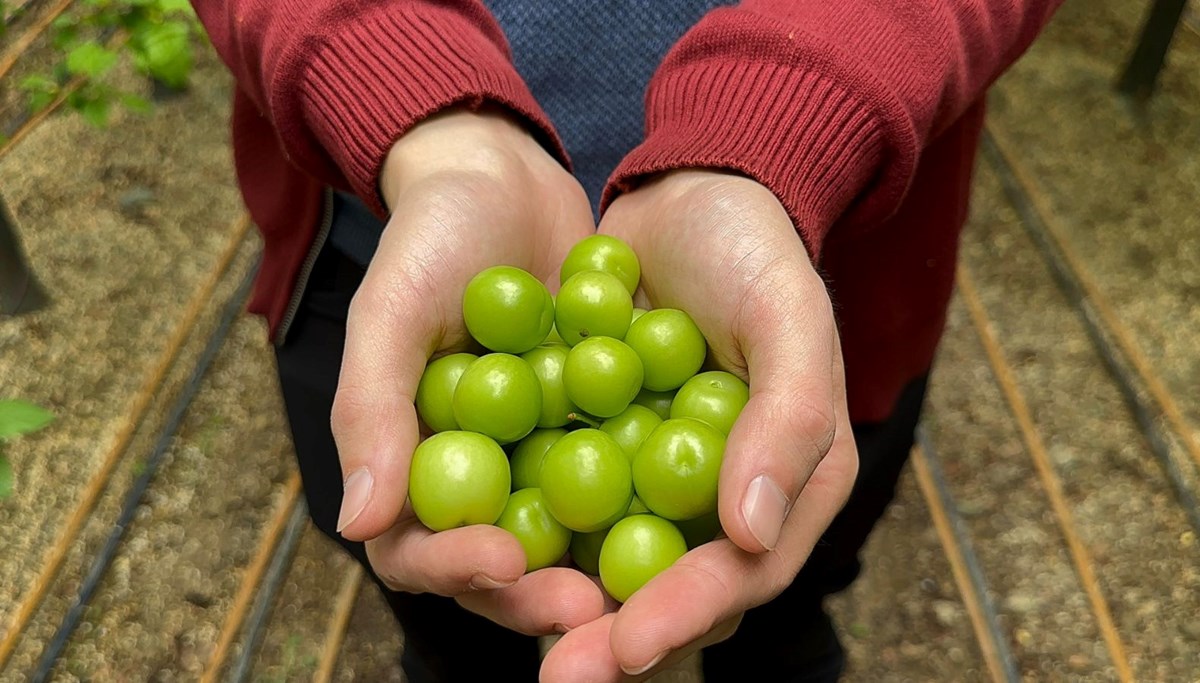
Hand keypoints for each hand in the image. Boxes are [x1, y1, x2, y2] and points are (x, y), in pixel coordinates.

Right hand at [330, 106, 604, 634]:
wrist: (502, 177)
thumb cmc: (429, 237)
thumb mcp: (391, 310)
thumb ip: (372, 410)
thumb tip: (358, 522)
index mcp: (412, 464)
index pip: (418, 548)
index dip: (454, 568)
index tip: (502, 561)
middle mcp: (477, 475)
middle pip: (500, 565)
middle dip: (542, 593)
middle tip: (594, 605)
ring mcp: (539, 456)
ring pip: (568, 536)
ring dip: (603, 565)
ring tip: (651, 580)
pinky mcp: (597, 429)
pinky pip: (622, 475)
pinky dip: (649, 496)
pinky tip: (696, 506)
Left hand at [540, 170, 859, 680]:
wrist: (685, 192)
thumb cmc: (752, 249)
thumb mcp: (789, 316)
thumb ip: (788, 420)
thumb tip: (751, 535)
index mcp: (790, 483)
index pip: (743, 573)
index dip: (687, 614)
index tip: (627, 643)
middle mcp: (723, 499)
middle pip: (671, 590)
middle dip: (613, 637)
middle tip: (557, 670)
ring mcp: (658, 479)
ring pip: (611, 563)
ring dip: (562, 599)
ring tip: (508, 615)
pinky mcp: (602, 450)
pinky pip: (566, 505)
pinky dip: (531, 529)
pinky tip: (481, 548)